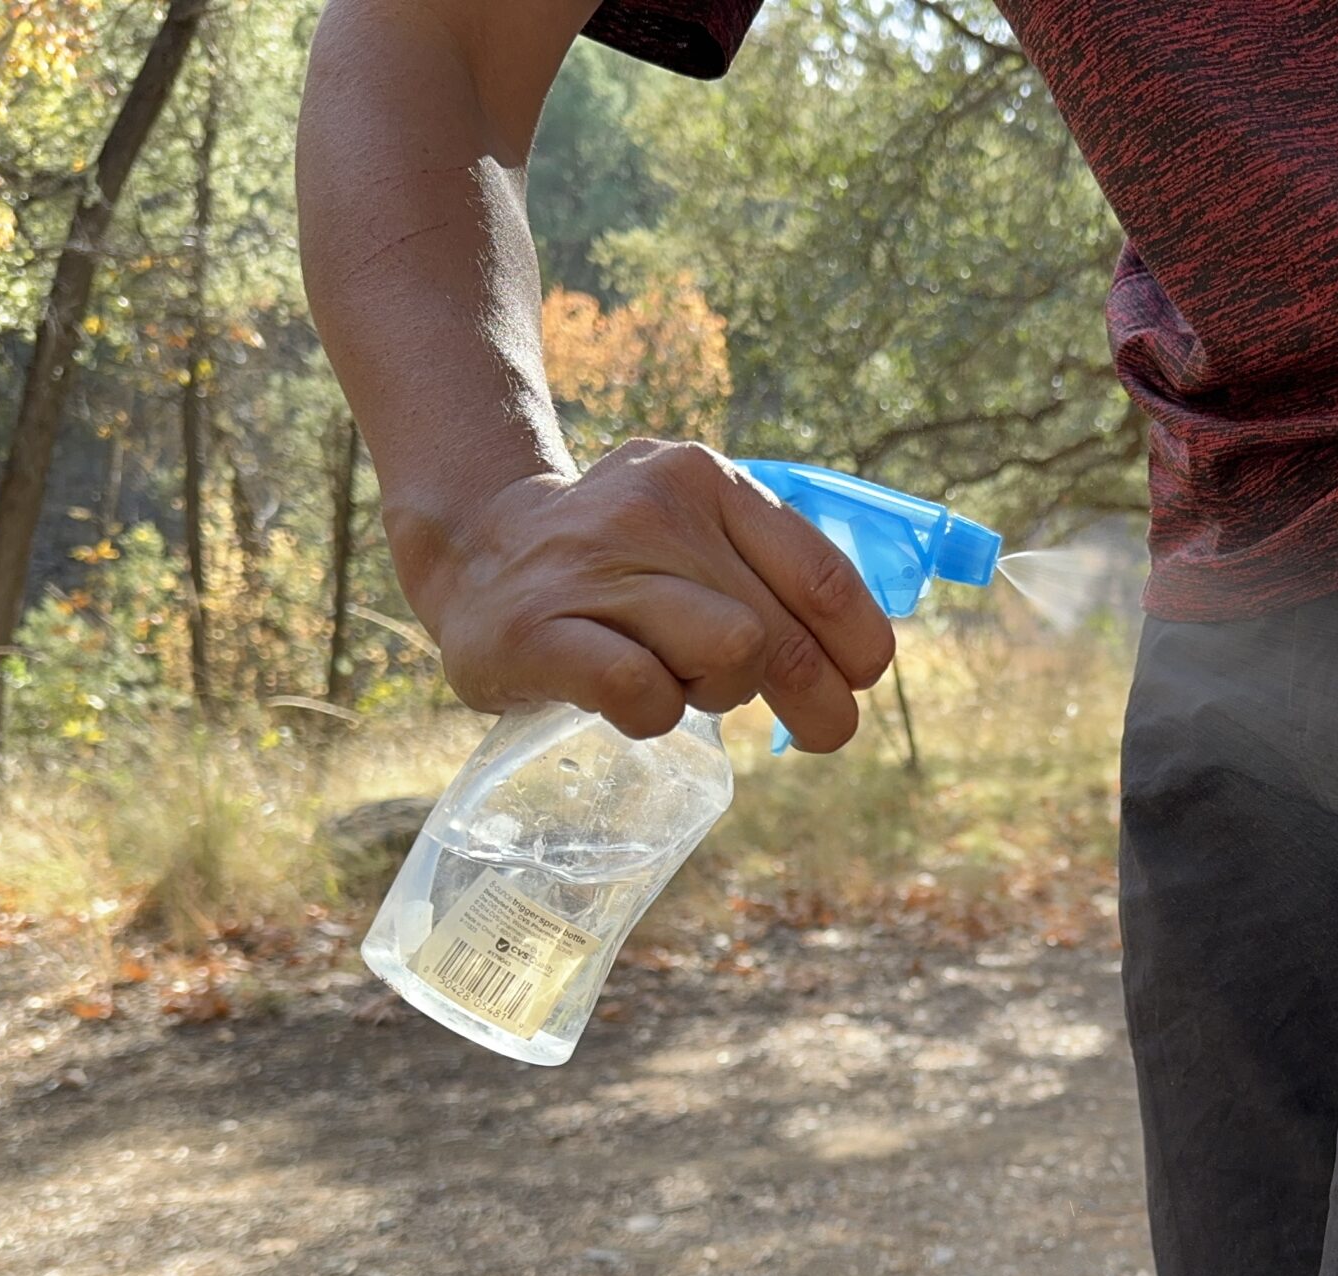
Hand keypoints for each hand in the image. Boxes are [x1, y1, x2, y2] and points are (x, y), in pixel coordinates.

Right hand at [392, 438, 895, 749]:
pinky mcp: (535, 630)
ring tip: (680, 685)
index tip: (857, 683)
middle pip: (780, 634)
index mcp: (710, 482)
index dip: (860, 648)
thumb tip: (863, 660)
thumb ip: (772, 572)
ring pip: (728, 653)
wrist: (475, 549)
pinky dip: (653, 714)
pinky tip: (631, 704)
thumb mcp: (697, 533)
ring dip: (717, 694)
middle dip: (814, 701)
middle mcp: (656, 509)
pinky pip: (642, 690)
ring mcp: (592, 566)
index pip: (822, 577)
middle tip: (818, 731)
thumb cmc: (617, 566)